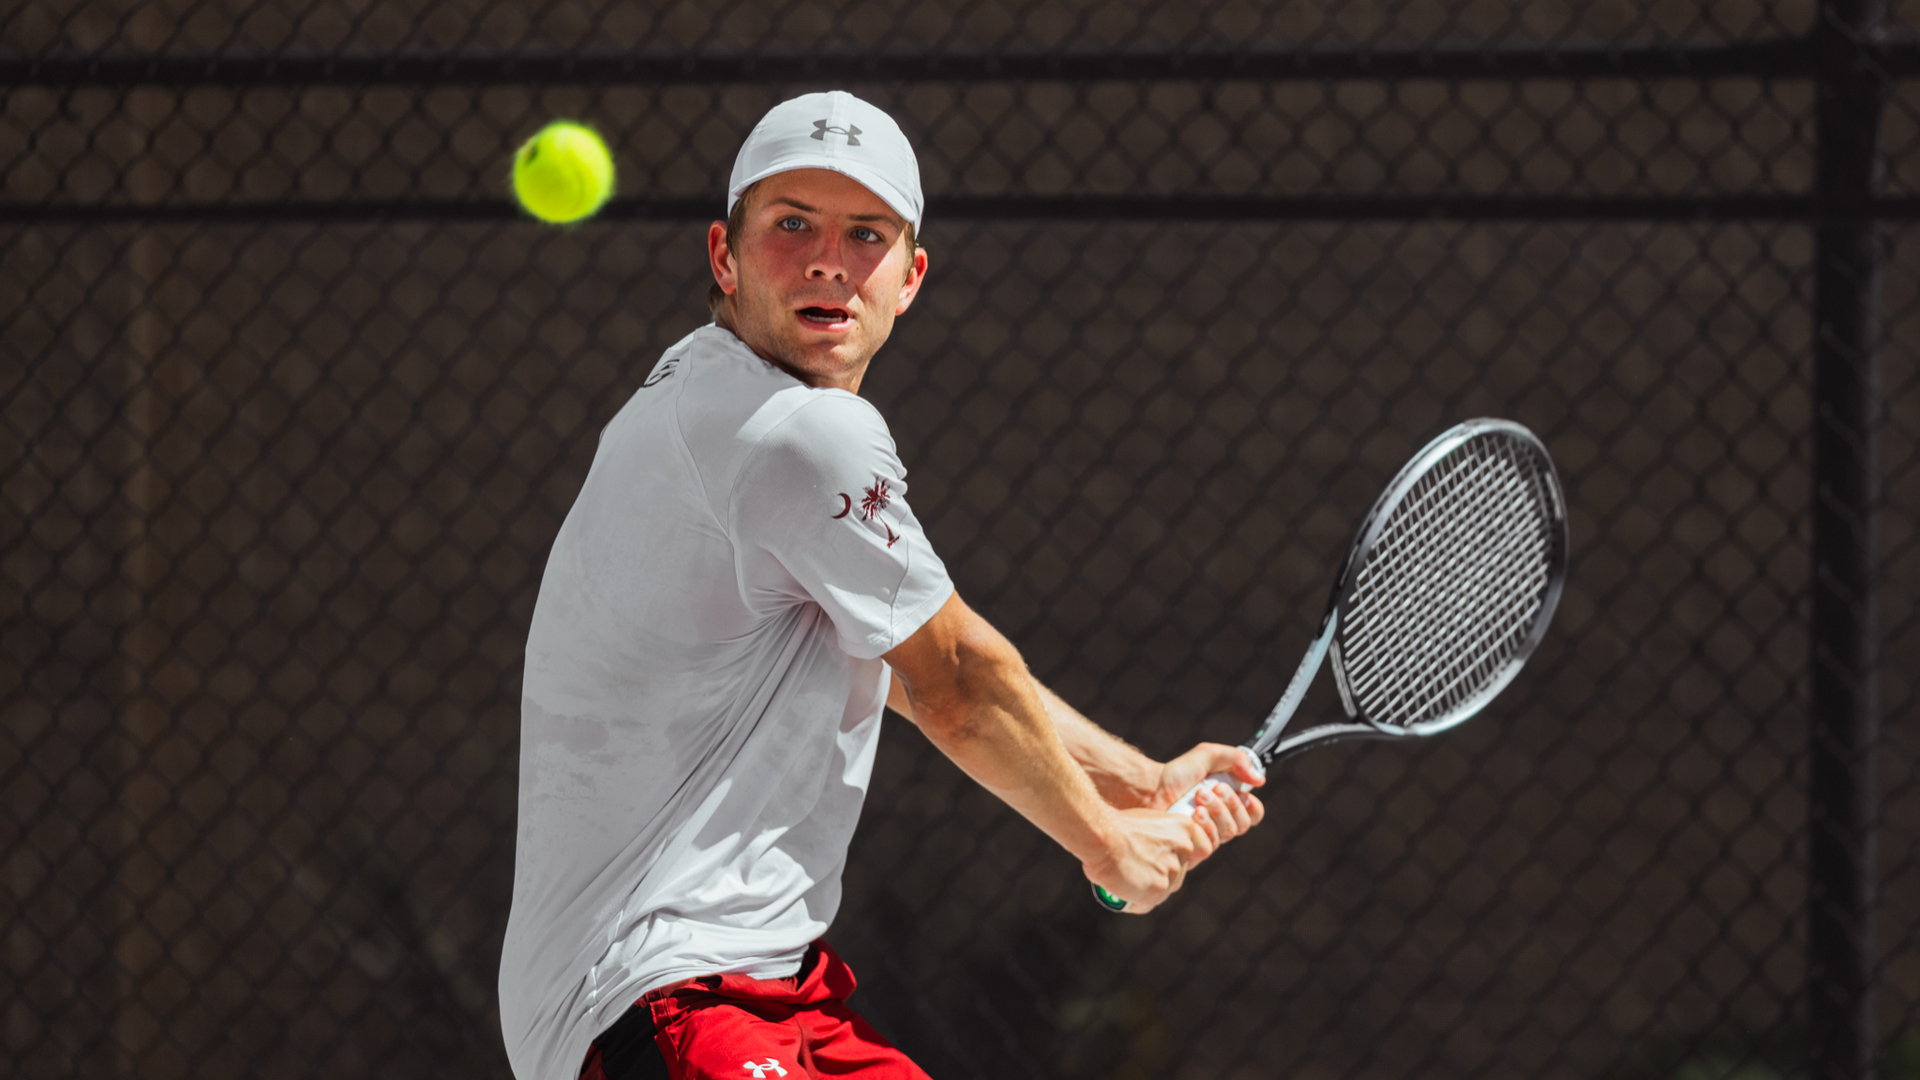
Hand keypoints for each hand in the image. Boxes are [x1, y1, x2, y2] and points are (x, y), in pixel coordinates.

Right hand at [1081, 806, 1212, 913]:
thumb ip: (1162, 837)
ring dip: (1150, 890)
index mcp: (1185, 828)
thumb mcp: (1148, 822)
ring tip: (1128, 885)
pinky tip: (1125, 900)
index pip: (1199, 848)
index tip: (1165, 858)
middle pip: (1178, 872)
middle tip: (1139, 872)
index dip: (1181, 856)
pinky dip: (1137, 903)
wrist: (1101, 836)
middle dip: (1161, 874)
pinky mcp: (1159, 889)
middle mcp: (1184, 849)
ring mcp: (1172, 871)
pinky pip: (1150, 903)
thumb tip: (1158, 853)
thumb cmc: (1115, 826)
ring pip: (1165, 889)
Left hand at [1152, 743, 1265, 859]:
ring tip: (1197, 798)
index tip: (1244, 795)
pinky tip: (1192, 816)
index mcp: (1227, 802)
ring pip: (1228, 834)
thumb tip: (1260, 780)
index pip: (1253, 814)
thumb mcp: (1207, 756)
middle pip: (1243, 824)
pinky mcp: (1193, 848)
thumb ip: (1236, 760)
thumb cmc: (1176, 773)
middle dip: (1229, 804)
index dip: (1252, 807)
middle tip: (1209, 790)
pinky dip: (1204, 828)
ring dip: (1216, 813)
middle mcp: (1220, 821)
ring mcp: (1207, 836)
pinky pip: (1210, 846)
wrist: (1150, 789)